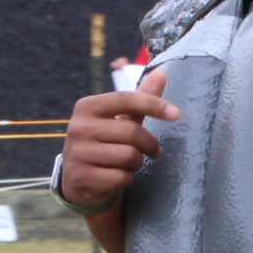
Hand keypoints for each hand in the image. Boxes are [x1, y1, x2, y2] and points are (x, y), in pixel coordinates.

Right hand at [62, 68, 176, 211]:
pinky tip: (118, 176)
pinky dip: (126, 178)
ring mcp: (79, 153)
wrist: (77, 177)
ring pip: (129, 156)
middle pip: (132, 132)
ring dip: (136, 163)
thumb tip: (161, 73)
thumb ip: (139, 99)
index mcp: (86, 106)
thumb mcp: (118, 119)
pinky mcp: (83, 177)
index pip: (126, 99)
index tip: (176, 114)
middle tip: (153, 151)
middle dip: (149, 144)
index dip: (154, 104)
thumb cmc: (103, 142)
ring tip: (129, 163)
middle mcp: (79, 127)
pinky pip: (121, 178)